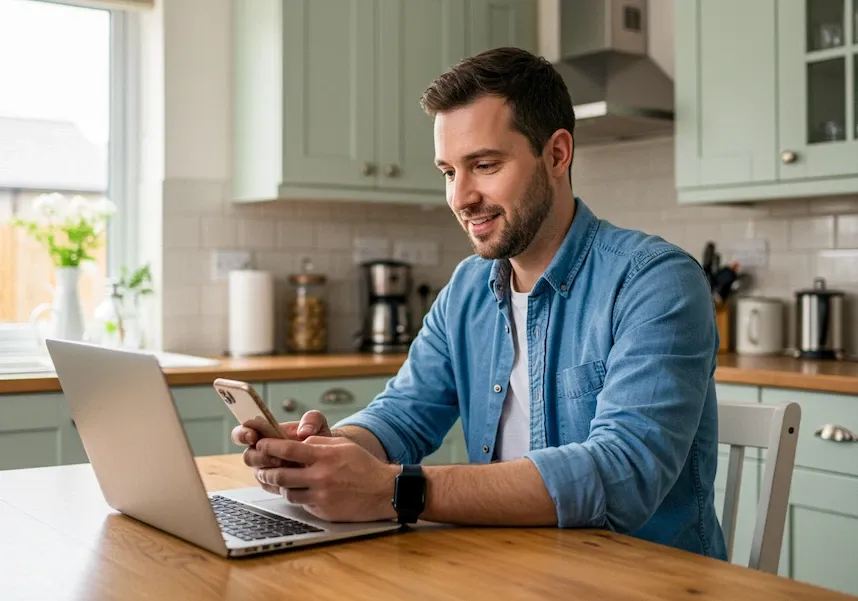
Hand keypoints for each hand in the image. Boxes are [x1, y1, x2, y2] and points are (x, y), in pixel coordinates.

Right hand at [230, 410, 333, 494]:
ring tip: (291, 466)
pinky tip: (293, 478)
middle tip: (278, 457)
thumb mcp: (318, 422)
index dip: (243, 434)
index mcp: (264, 433)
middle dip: (261, 457)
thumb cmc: (318, 436)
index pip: (243, 433)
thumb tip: (303, 432)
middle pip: (248, 456)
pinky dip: (279, 483)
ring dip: (272, 471)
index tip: (252, 435)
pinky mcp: (273, 483)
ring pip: (258, 472)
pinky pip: (268, 486)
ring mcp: (266, 468)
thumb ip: (311, 419)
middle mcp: (261, 451)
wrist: (327, 456)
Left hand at [253, 436, 398, 522]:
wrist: (384, 491)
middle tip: (262, 469)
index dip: (269, 447)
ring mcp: (322, 496)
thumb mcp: (342, 445)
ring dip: (281, 487)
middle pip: (280, 475)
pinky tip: (302, 492)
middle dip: (266, 472)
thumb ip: (319, 444)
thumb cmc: (364, 465)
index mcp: (325, 456)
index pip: (287, 450)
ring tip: (281, 482)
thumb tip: (297, 444)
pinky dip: (299, 498)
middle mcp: (321, 476)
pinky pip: (302, 505)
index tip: (260, 446)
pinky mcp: (324, 512)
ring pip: (287, 493)